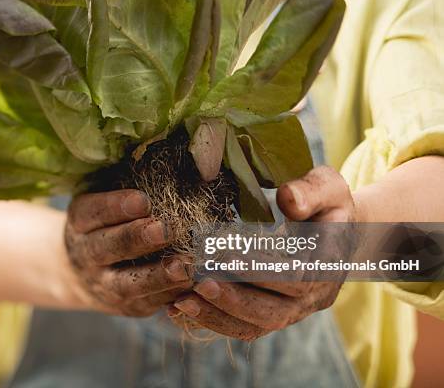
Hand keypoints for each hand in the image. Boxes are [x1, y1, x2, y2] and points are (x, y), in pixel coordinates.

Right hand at [65, 189, 193, 316]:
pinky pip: (150, 303)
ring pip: (128, 284)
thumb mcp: (106, 202)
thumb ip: (129, 187)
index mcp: (80, 222)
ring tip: (185, 265)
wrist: (83, 273)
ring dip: (158, 276)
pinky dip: (173, 295)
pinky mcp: (128, 307)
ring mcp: (105, 286)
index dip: (115, 206)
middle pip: (108, 248)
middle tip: (165, 229)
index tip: (143, 200)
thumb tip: (174, 167)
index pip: (92, 212)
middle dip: (137, 239)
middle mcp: (87, 255)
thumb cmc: (108, 223)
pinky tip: (196, 285)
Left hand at [168, 166, 354, 339]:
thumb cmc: (327, 203)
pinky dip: (212, 320)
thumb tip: (288, 200)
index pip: (294, 277)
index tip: (223, 254)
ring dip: (217, 315)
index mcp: (329, 267)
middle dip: (232, 299)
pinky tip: (180, 308)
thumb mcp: (328, 187)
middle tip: (197, 282)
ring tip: (181, 301)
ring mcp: (294, 311)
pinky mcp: (274, 314)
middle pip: (272, 312)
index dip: (259, 269)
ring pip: (255, 326)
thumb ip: (311, 191)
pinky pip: (244, 327)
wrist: (335, 231)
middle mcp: (313, 298)